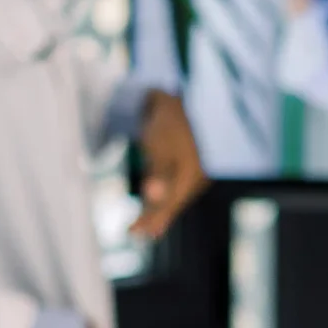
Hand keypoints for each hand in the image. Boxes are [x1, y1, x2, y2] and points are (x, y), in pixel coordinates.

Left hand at [132, 90, 208, 239]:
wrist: (181, 94)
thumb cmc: (170, 121)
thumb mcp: (160, 146)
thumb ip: (158, 173)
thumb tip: (152, 196)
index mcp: (191, 175)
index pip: (169, 205)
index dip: (152, 220)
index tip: (133, 232)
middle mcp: (194, 176)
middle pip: (172, 203)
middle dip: (155, 218)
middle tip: (135, 233)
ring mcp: (191, 170)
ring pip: (172, 195)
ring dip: (157, 209)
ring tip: (142, 225)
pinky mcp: (184, 162)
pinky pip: (172, 185)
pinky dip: (161, 195)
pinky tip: (155, 200)